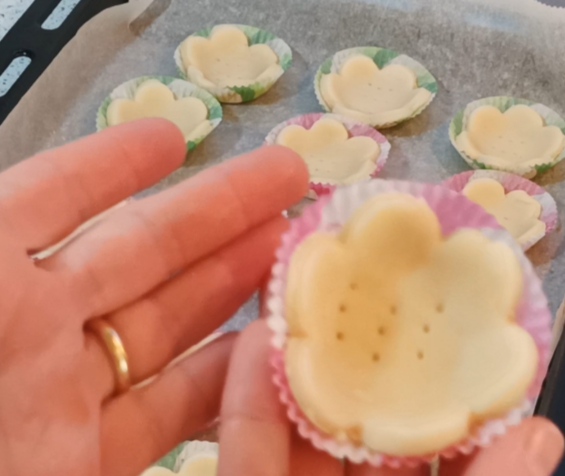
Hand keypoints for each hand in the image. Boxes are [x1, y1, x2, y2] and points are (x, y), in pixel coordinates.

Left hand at [0, 119, 307, 475]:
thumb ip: (0, 225)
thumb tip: (10, 196)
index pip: (49, 204)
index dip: (110, 164)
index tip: (169, 138)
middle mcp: (21, 337)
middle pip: (136, 255)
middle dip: (217, 209)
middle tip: (286, 178)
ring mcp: (58, 402)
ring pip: (165, 326)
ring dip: (233, 283)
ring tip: (292, 248)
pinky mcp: (85, 462)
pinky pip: (166, 407)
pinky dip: (216, 377)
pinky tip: (262, 350)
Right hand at [219, 320, 564, 475]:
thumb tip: (542, 438)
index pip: (438, 447)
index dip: (441, 382)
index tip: (440, 317)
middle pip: (363, 426)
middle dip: (363, 358)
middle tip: (368, 288)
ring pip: (296, 431)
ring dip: (300, 366)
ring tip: (309, 295)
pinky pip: (242, 456)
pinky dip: (247, 404)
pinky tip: (254, 342)